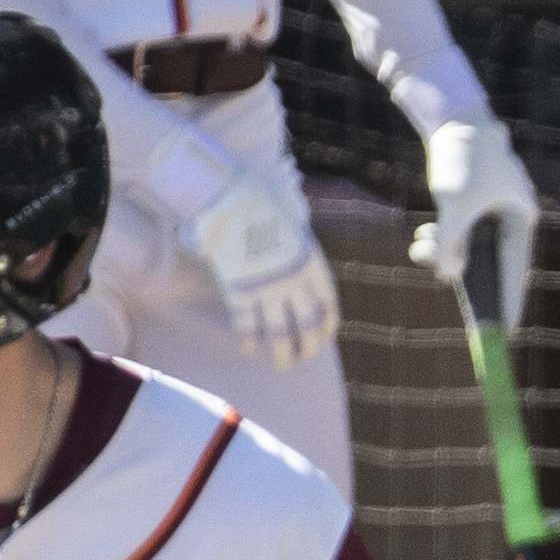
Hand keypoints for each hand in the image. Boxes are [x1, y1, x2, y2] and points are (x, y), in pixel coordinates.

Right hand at [179, 165, 338, 368]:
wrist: (232, 195)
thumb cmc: (261, 204)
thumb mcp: (293, 227)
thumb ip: (298, 254)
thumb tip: (298, 268)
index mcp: (312, 264)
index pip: (327, 306)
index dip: (327, 325)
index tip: (323, 335)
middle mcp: (294, 282)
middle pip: (307, 326)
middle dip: (307, 347)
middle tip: (301, 357)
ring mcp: (266, 288)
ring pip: (279, 334)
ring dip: (282, 355)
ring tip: (281, 365)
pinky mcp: (238, 290)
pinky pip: (247, 325)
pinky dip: (249, 339)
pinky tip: (248, 347)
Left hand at [406, 116, 540, 324]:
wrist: (452, 116)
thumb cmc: (461, 157)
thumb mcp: (453, 205)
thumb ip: (450, 245)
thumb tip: (445, 277)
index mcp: (522, 220)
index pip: (516, 272)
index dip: (507, 302)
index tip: (505, 333)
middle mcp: (511, 219)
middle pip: (488, 263)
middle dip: (460, 270)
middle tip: (443, 285)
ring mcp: (492, 212)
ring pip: (468, 249)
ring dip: (443, 252)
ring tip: (421, 245)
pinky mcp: (474, 203)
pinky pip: (458, 234)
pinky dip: (441, 238)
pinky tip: (423, 235)